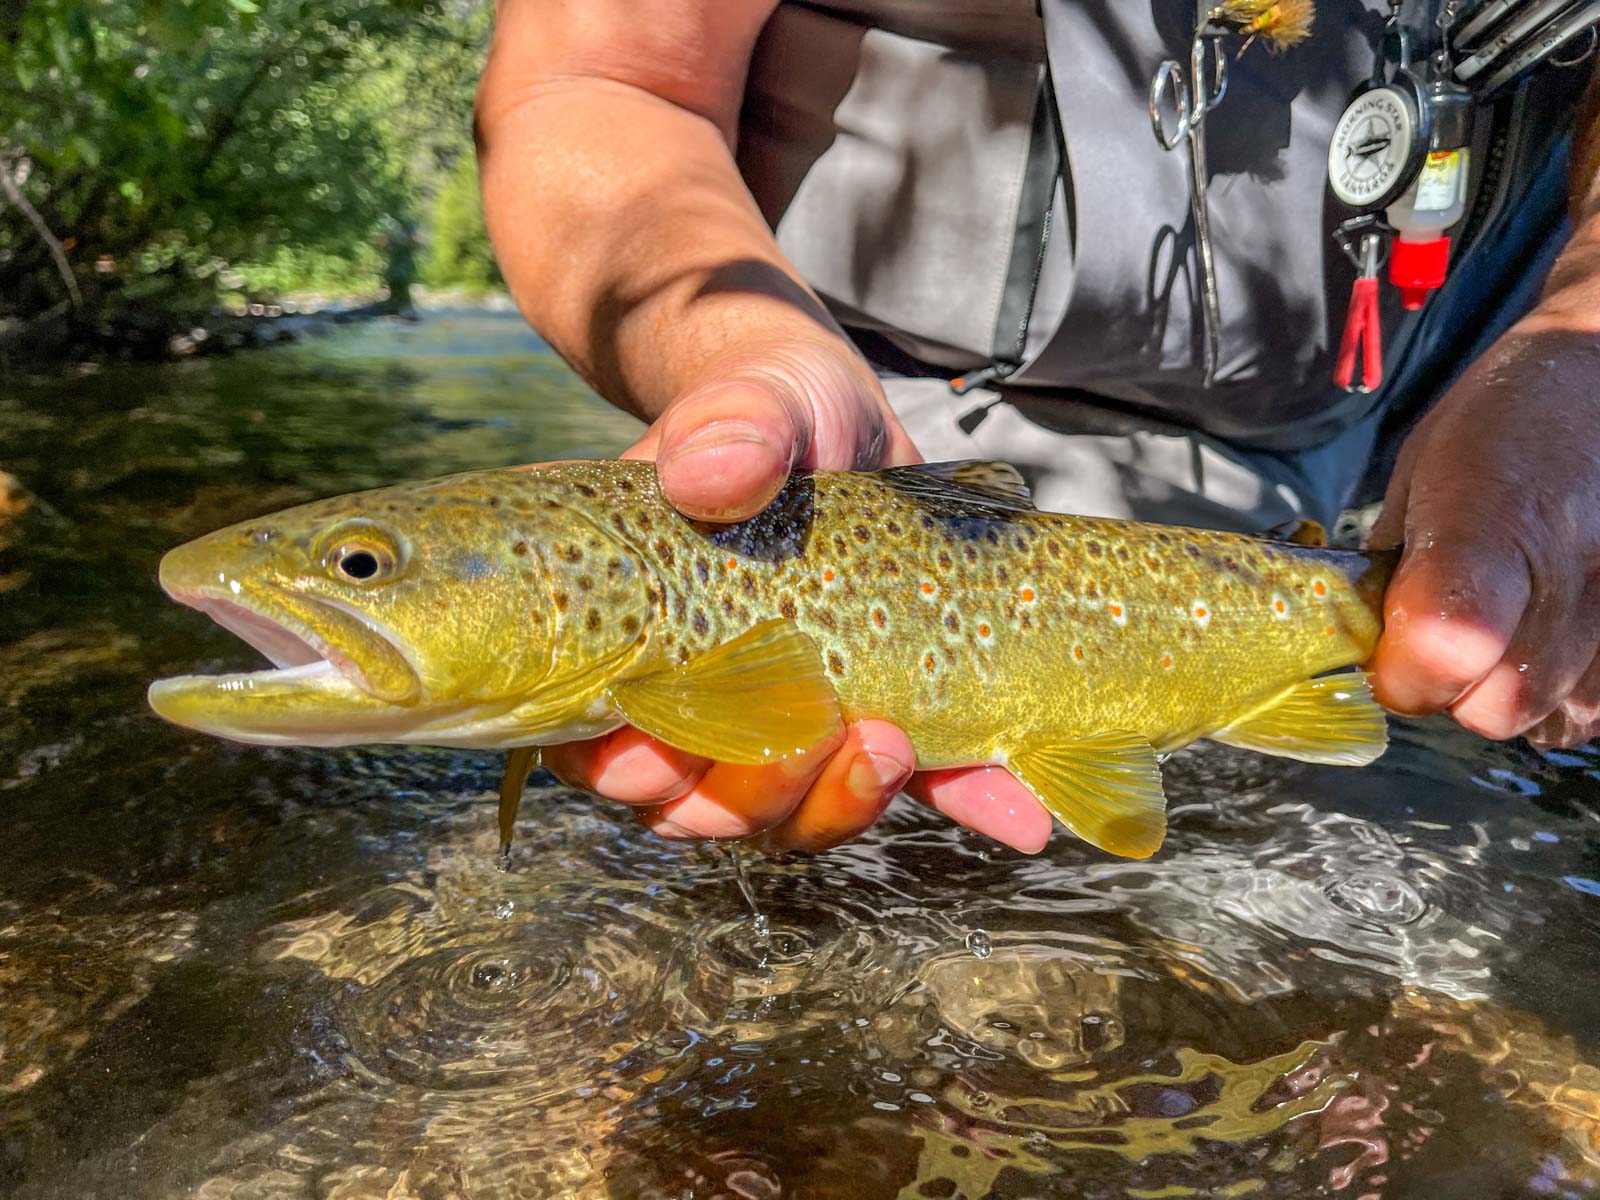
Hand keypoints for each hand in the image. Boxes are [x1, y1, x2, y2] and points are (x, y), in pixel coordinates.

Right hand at [546, 335, 1055, 851]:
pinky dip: (962, 799)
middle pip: (699, 803)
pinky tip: (1014, 812)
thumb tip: (705, 475)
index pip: (605, 743)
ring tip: (898, 747)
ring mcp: (796, 714)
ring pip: (794, 811)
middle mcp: (703, 698)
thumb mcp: (754, 401)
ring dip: (841, 803)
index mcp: (638, 642)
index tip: (669, 755)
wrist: (842, 413)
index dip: (632, 770)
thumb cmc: (769, 404)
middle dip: (753, 795)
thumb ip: (728, 426)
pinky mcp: (881, 710)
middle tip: (823, 737)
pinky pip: (913, 780)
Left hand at [1367, 328, 1599, 748]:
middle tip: (1447, 629)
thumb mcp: (1424, 471)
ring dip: (1510, 688)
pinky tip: (1552, 637)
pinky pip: (1591, 710)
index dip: (1401, 669)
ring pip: (1545, 718)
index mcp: (1490, 521)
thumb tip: (1361, 642)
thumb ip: (1390, 565)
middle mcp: (1572, 573)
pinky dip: (1565, 691)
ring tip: (1511, 619)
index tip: (1391, 648)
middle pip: (1491, 707)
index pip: (1441, 649)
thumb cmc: (1511, 417)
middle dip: (1451, 686)